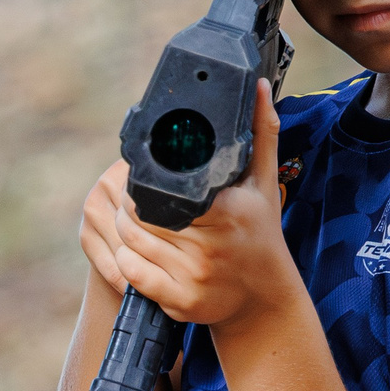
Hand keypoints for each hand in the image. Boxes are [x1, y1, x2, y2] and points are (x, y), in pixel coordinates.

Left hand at [105, 84, 302, 329]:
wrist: (265, 297)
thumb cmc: (260, 233)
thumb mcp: (263, 184)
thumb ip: (261, 133)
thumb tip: (260, 87)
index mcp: (228, 213)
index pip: (161, 191)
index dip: (143, 184)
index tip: (144, 180)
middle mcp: (211, 248)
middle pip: (141, 217)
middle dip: (131, 206)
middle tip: (137, 201)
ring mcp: (195, 278)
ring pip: (132, 243)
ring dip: (125, 230)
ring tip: (135, 222)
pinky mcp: (180, 302)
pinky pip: (132, 275)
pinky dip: (126, 260)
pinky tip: (137, 251)